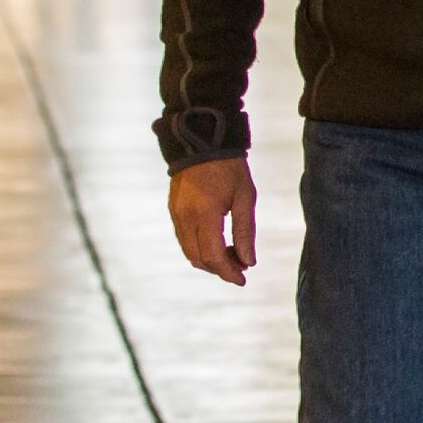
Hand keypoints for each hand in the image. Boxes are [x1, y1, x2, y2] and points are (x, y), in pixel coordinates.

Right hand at [169, 156, 256, 284]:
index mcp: (204, 214)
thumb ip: (245, 231)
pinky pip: (184, 239)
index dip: (228, 272)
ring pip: (189, 252)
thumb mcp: (245, 196)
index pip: (213, 256)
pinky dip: (200, 248)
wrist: (201, 142)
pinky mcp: (174, 211)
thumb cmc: (229, 167)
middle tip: (242, 266)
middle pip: (198, 259)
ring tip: (233, 254)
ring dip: (209, 260)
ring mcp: (176, 215)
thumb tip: (249, 262)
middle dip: (220, 269)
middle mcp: (185, 218)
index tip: (243, 280)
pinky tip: (218, 242)